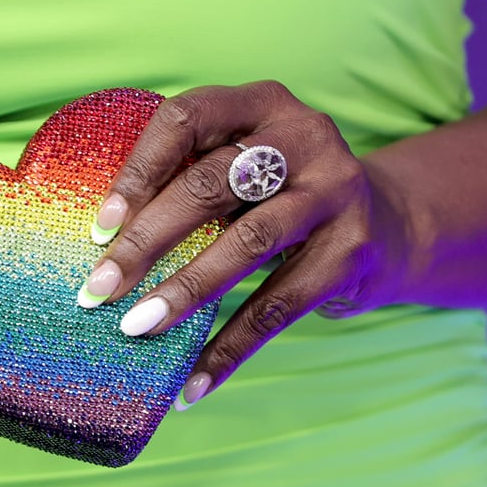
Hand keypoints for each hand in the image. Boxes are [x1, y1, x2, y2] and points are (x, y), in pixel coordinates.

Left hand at [78, 81, 408, 407]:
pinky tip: (194, 383)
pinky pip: (281, 304)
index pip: (187, 119)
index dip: (137, 172)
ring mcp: (335, 191)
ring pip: (248, 243)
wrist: (387, 224)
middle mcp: (305, 135)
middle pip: (211, 184)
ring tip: (138, 328)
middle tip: (98, 291)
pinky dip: (232, 347)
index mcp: (263, 103)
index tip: (98, 229)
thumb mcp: (247, 165)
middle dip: (146, 241)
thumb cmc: (285, 195)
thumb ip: (193, 177)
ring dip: (185, 291)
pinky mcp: (351, 250)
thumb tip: (105, 242)